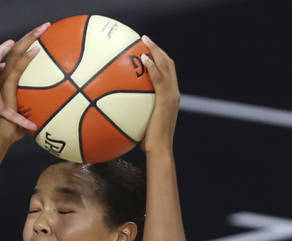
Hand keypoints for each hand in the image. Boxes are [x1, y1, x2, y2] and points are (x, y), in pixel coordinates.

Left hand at [0, 21, 35, 130]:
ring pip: (13, 89)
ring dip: (24, 89)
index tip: (15, 42)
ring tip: (38, 84)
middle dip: (20, 63)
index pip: (0, 53)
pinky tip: (32, 127)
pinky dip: (22, 121)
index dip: (7, 46)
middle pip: (10, 69)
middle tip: (34, 56)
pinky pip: (12, 114)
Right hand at [0, 22, 48, 141]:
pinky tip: (37, 49)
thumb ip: (37, 105)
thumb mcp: (29, 113)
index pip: (19, 55)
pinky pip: (18, 67)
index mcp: (9, 78)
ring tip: (43, 27)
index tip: (42, 36)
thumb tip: (52, 107)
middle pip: (18, 48)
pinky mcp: (7, 85)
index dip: (29, 43)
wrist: (2, 136)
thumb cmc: (14, 128)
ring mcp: (5, 79)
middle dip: (32, 34)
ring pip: (17, 52)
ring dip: (31, 38)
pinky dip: (27, 57)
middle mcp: (6, 75)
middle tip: (45, 25)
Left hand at [139, 35, 178, 154]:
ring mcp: (171, 95)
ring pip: (166, 66)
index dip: (159, 58)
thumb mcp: (141, 125)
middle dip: (157, 48)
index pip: (167, 72)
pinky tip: (143, 59)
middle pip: (169, 63)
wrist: (159, 150)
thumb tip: (117, 114)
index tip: (148, 49)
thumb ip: (134, 115)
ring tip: (144, 41)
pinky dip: (152, 66)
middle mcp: (174, 93)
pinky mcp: (166, 100)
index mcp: (170, 97)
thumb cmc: (148, 143)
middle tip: (145, 39)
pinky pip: (159, 79)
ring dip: (155, 51)